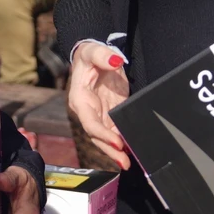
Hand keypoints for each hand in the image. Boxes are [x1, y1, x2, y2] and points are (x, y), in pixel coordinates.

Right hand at [68, 42, 130, 169]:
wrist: (96, 57)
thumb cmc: (90, 55)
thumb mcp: (92, 51)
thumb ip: (102, 55)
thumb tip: (115, 61)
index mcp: (80, 100)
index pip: (90, 123)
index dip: (102, 134)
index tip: (117, 142)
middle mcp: (88, 112)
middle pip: (97, 137)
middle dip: (110, 151)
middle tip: (125, 162)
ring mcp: (100, 116)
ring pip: (106, 139)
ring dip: (117, 151)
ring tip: (130, 162)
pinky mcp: (111, 115)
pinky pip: (116, 132)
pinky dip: (123, 142)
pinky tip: (134, 150)